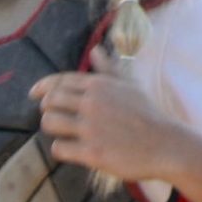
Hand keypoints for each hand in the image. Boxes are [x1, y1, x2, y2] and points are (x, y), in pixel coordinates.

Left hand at [29, 47, 178, 183]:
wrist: (167, 145)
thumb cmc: (148, 114)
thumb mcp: (129, 86)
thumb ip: (108, 68)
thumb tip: (95, 49)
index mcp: (99, 85)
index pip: (59, 81)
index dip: (42, 87)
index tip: (34, 94)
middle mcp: (92, 103)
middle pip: (50, 101)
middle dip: (47, 108)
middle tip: (52, 116)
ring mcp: (90, 128)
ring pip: (49, 123)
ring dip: (51, 128)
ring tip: (62, 132)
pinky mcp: (91, 152)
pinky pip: (59, 149)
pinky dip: (60, 149)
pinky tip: (70, 150)